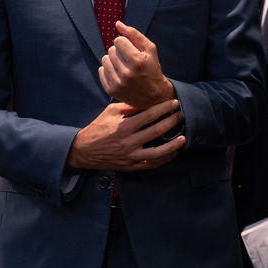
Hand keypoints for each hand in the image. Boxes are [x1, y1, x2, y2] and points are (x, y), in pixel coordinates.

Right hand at [67, 99, 185, 170]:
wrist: (84, 151)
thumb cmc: (98, 128)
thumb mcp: (110, 112)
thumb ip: (129, 107)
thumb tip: (147, 101)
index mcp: (124, 127)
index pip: (149, 115)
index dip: (164, 108)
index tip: (174, 103)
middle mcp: (129, 142)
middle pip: (156, 131)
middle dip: (171, 122)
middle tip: (181, 116)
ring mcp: (131, 156)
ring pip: (157, 153)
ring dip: (172, 145)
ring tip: (183, 138)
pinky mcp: (131, 166)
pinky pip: (151, 164)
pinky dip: (164, 159)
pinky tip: (173, 153)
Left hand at [100, 21, 175, 105]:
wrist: (155, 97)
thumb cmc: (152, 69)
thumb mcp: (149, 49)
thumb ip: (133, 34)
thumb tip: (117, 23)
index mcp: (137, 61)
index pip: (118, 40)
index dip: (125, 43)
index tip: (132, 50)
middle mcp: (126, 73)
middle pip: (111, 50)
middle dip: (119, 52)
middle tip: (129, 59)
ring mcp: (118, 83)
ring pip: (104, 59)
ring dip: (113, 60)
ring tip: (123, 66)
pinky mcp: (111, 90)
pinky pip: (101, 71)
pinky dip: (108, 70)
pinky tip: (118, 73)